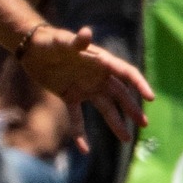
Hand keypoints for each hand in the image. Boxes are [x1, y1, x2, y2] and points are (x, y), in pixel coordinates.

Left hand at [19, 24, 154, 149]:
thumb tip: (87, 33)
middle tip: (144, 124)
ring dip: (115, 122)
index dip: (139, 84)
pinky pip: (77, 118)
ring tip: (126, 139)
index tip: (150, 98)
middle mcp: (96, 76)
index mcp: (101, 62)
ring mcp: (84, 88)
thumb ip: (76, 42)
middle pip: (120, 94)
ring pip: (105, 108)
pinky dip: (80, 133)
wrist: (31, 48)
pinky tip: (84, 149)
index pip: (126, 73)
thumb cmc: (50, 41)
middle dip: (132, 109)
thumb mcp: (63, 42)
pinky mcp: (70, 96)